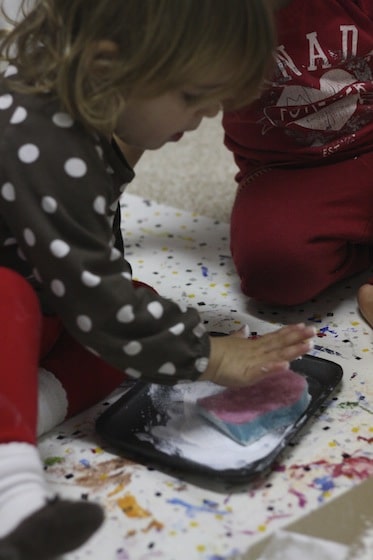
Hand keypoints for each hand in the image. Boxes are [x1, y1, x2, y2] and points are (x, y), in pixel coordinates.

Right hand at [199, 323, 315, 386]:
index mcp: (253, 345)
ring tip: (308, 345)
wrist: (203, 357)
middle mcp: (257, 351)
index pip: (274, 337)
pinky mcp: (248, 373)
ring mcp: (254, 361)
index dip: (289, 332)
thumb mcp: (230, 342)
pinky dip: (274, 367)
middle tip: (314, 331)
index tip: (303, 326)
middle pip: (280, 343)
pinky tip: (286, 365)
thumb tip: (244, 329)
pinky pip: (262, 370)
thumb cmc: (216, 352)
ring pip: (277, 354)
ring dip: (293, 350)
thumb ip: (239, 337)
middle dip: (297, 337)